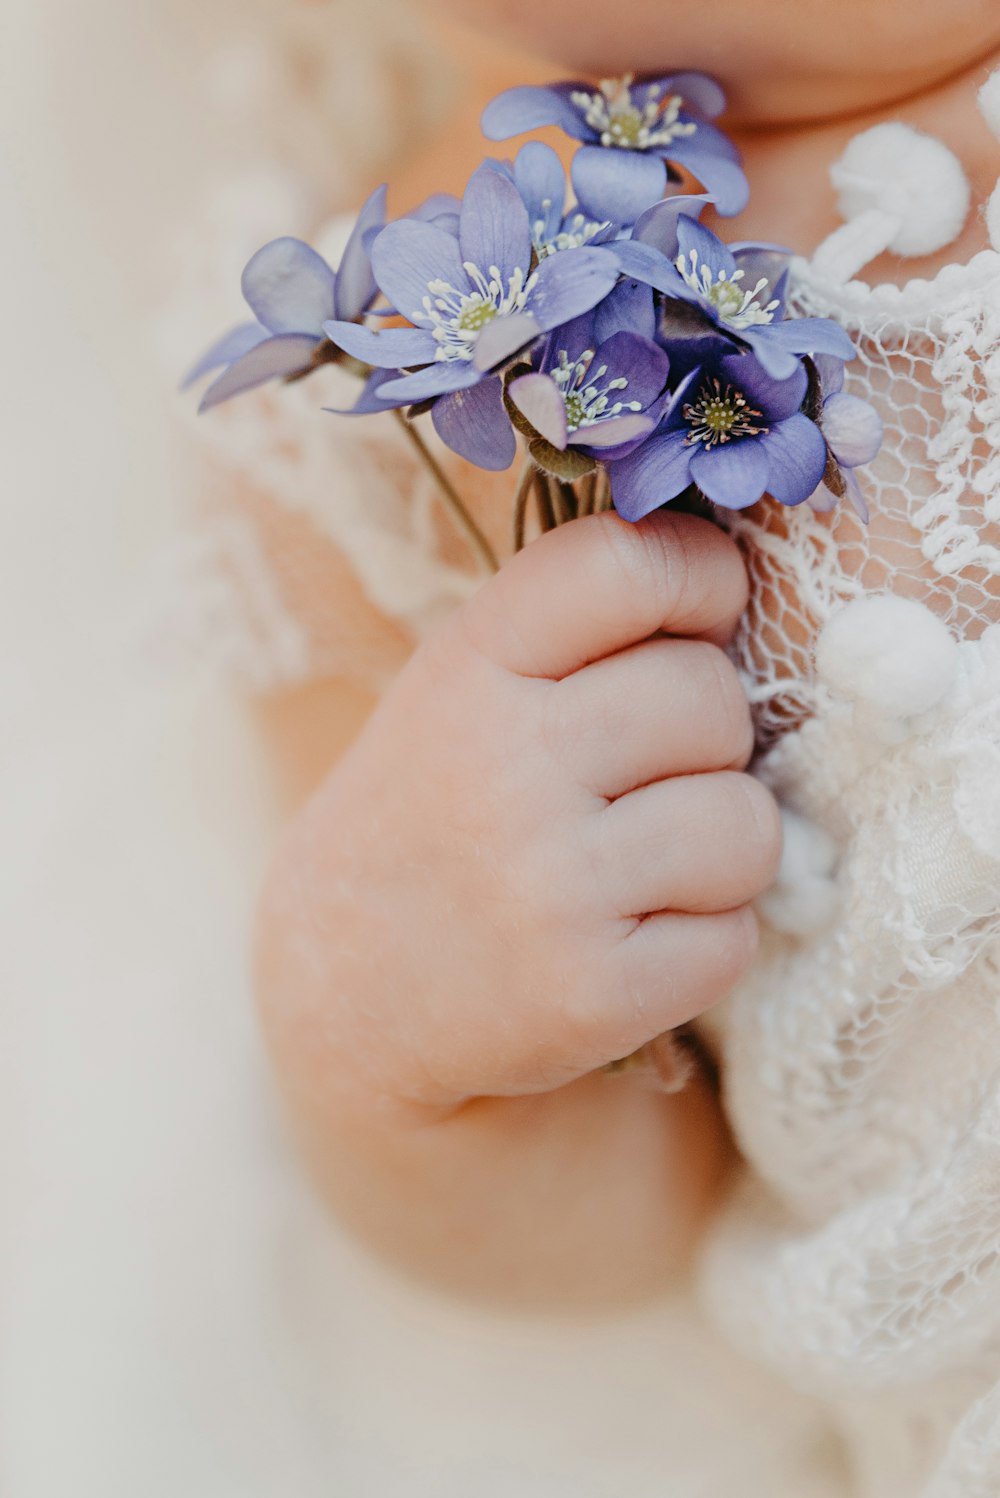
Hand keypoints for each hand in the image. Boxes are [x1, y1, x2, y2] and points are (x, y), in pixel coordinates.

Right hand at [256, 509, 780, 1298]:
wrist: (337, 995)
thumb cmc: (431, 818)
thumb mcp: (455, 690)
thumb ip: (572, 632)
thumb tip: (739, 580)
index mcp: (467, 668)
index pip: (627, 564)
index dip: (700, 576)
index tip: (704, 616)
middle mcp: (506, 766)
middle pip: (712, 697)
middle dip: (708, 737)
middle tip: (643, 778)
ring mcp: (549, 886)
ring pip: (746, 824)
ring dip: (719, 848)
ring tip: (645, 865)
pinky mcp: (590, 996)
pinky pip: (733, 939)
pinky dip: (702, 943)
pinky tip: (629, 940)